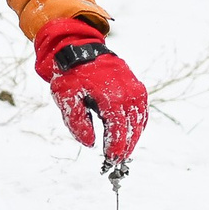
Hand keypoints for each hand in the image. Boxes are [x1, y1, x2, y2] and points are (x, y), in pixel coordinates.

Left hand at [33, 17, 147, 167]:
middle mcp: (128, 93)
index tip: (110, 159)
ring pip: (139, 120)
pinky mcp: (137, 86)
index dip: (115, 147)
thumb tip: (90, 144)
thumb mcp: (66, 99)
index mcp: (111, 96)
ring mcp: (135, 89)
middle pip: (131, 128)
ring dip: (132, 137)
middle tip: (116, 161)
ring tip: (123, 151)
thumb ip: (78, 123)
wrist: (81, 48)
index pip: (118, 129)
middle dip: (125, 147)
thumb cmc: (72, 74)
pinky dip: (137, 124)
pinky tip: (130, 133)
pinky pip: (142, 110)